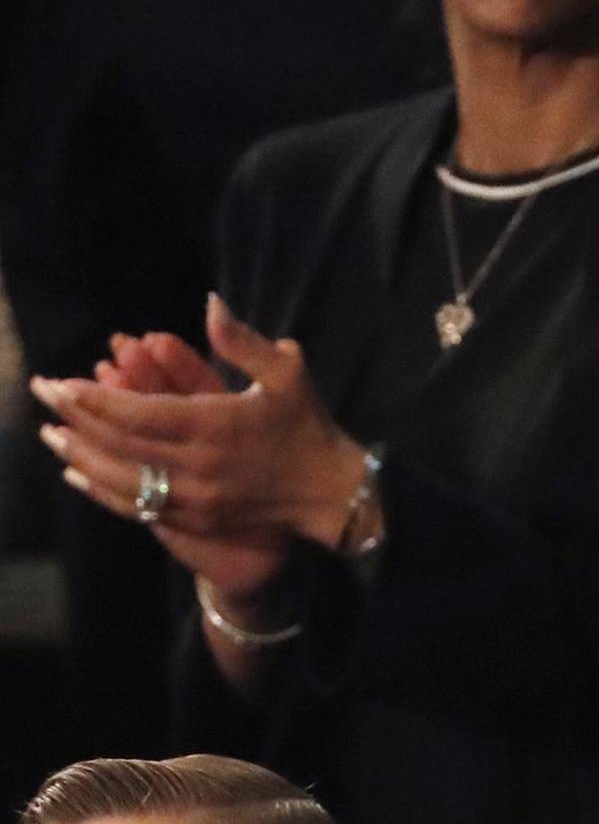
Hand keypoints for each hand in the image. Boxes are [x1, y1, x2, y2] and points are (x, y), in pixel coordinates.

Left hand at [37, 324, 296, 602]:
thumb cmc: (309, 429)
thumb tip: (209, 304)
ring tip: (49, 435)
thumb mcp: (286, 375)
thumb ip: (242, 341)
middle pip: (120, 445)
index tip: (60, 382)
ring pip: (123, 480)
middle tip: (40, 395)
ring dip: (81, 457)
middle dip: (75, 420)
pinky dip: (102, 492)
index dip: (93, 400)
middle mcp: (199, 467)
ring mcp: (196, 499)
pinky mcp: (198, 519)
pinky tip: (77, 475)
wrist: (333, 495)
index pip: (138, 414)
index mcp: (216, 426)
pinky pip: (139, 508)